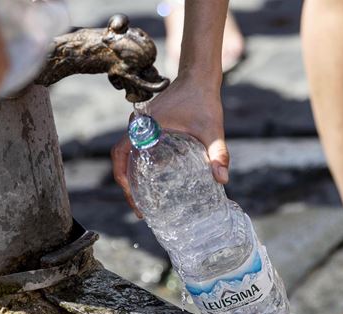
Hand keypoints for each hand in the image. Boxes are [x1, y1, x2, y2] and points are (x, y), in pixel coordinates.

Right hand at [111, 77, 227, 217]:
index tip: (132, 197)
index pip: (120, 153)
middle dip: (127, 185)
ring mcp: (142, 124)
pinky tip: (155, 179)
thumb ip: (218, 153)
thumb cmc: (204, 100)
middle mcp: (138, 124)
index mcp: (145, 126)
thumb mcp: (212, 130)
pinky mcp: (150, 125)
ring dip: (132, 175)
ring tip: (146, 199)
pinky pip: (137, 147)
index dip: (121, 177)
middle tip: (141, 208)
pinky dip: (140, 164)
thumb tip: (222, 179)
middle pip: (121, 158)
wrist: (200, 76)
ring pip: (128, 153)